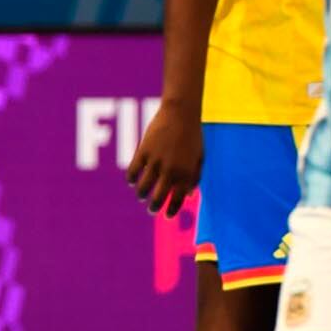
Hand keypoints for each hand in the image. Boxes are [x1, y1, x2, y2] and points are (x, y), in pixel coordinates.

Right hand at [127, 100, 201, 216]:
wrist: (180, 113)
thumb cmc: (193, 135)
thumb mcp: (199, 157)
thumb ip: (194, 177)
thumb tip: (188, 195)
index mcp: (186, 173)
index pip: (178, 199)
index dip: (171, 210)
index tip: (167, 216)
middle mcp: (171, 170)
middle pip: (158, 196)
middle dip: (154, 207)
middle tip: (152, 210)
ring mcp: (156, 161)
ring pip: (144, 186)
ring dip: (142, 194)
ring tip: (141, 197)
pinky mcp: (143, 152)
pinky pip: (133, 171)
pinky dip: (131, 179)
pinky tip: (132, 182)